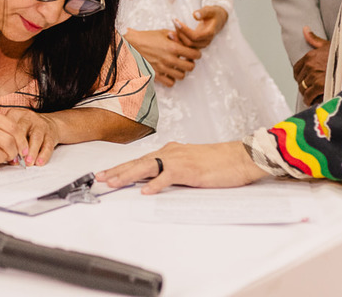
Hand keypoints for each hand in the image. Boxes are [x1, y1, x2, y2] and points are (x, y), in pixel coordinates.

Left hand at [5, 108, 59, 165]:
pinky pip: (48, 145)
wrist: (50, 123)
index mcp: (16, 114)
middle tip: (16, 159)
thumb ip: (9, 139)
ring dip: (32, 152)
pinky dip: (43, 155)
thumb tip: (7, 157)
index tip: (5, 152)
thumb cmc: (27, 128)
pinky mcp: (51, 134)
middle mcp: (28, 117)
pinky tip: (39, 162)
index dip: (7, 140)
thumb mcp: (15, 126)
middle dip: (19, 145)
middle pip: (22, 130)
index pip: (9, 125)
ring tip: (28, 162)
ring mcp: (41, 125)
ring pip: (36, 138)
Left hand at [96, 141, 265, 193]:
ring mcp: (179, 160)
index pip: (140, 160)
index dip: (122, 167)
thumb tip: (157, 179)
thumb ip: (173, 168)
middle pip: (138, 162)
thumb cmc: (219, 162)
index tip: (106, 173)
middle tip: (100, 178)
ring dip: (128, 175)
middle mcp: (170, 153)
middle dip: (117, 170)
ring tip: (113, 182)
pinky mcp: (190, 170)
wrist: (241, 157)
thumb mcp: (191, 163)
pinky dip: (156, 184)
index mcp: (170, 152)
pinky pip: (168, 177)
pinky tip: (145, 191)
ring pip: (147, 167)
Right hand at [123, 28, 200, 86]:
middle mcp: (169, 59)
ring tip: (177, 66)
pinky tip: (169, 72)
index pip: (194, 54)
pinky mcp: (156, 75)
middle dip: (190, 62)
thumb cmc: (146, 37)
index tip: (194, 53)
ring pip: (182, 76)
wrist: (130, 44)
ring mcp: (163, 68)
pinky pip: (170, 83)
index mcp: (173, 47)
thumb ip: (177, 37)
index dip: (197, 54)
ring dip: (181, 71)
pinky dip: (171, 79)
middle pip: (190, 67)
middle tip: (186, 60)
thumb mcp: (163, 32)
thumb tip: (187, 41)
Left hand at [173, 6, 226, 49]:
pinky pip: (187, 46)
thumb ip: (203, 12)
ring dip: (178, 39)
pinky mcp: (197, 44)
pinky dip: (179, 41)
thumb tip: (195, 15)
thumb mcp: (210, 10)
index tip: (176, 21)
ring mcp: (202, 44)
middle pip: (190, 43)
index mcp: (210, 33)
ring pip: (187, 46)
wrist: (219, 19)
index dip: (184, 30)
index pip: (195, 36)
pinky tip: (173, 35)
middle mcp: (206, 41)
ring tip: (170, 30)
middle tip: (173, 23)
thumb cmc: (214, 13)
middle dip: (179, 34)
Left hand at [293, 26, 327, 104]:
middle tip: (310, 89)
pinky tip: (314, 101)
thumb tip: (305, 29)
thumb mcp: (328, 45)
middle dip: (304, 85)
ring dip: (306, 94)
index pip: (296, 69)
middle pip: (300, 80)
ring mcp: (314, 75)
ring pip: (303, 88)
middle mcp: (310, 65)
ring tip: (311, 97)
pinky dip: (310, 100)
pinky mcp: (320, 86)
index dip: (300, 76)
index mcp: (310, 55)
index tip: (304, 80)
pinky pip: (309, 95)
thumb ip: (314, 39)